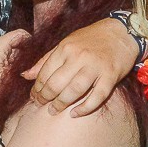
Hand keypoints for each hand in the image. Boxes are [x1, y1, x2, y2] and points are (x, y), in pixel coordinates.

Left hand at [23, 18, 138, 116]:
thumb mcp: (66, 43)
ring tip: (53, 110)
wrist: (122, 32)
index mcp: (66, 48)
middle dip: (45, 98)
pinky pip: (96, 97)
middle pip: (56, 83)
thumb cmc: (92, 39)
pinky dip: (85, 108)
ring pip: (74, 91)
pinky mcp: (110, 76)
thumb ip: (46, 60)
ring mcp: (95, 67)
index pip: (45, 72)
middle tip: (41, 105)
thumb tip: (25, 76)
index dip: (36, 88)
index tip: (33, 97)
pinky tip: (75, 113)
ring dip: (61, 104)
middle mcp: (79, 57)